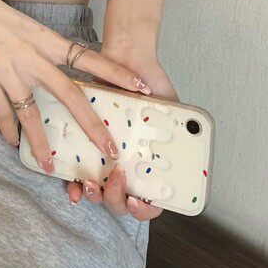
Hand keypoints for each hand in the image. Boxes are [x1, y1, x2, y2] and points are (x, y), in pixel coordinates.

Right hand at [0, 0, 153, 174]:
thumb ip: (43, 48)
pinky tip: (12, 143)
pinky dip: (8, 131)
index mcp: (46, 40)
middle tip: (109, 148)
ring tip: (51, 167)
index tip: (141, 86)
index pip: (89, 57)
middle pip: (69, 95)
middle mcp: (33, 58)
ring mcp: (9, 71)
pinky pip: (2, 114)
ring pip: (32, 115)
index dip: (116, 73)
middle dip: (91, 125)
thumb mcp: (27, 26)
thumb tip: (57, 67)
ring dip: (42, 144)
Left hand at [66, 34, 177, 220]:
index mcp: (149, 162)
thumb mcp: (171, 108)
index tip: (140, 200)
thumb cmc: (150, 83)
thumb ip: (181, 127)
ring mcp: (106, 158)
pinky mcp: (85, 147)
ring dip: (96, 197)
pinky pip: (79, 174)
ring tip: (92, 185)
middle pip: (123, 202)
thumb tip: (194, 142)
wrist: (125, 58)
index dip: (147, 209)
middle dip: (116, 200)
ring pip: (100, 194)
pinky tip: (73, 186)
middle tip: (116, 180)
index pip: (152, 200)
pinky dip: (75, 186)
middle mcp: (128, 164)